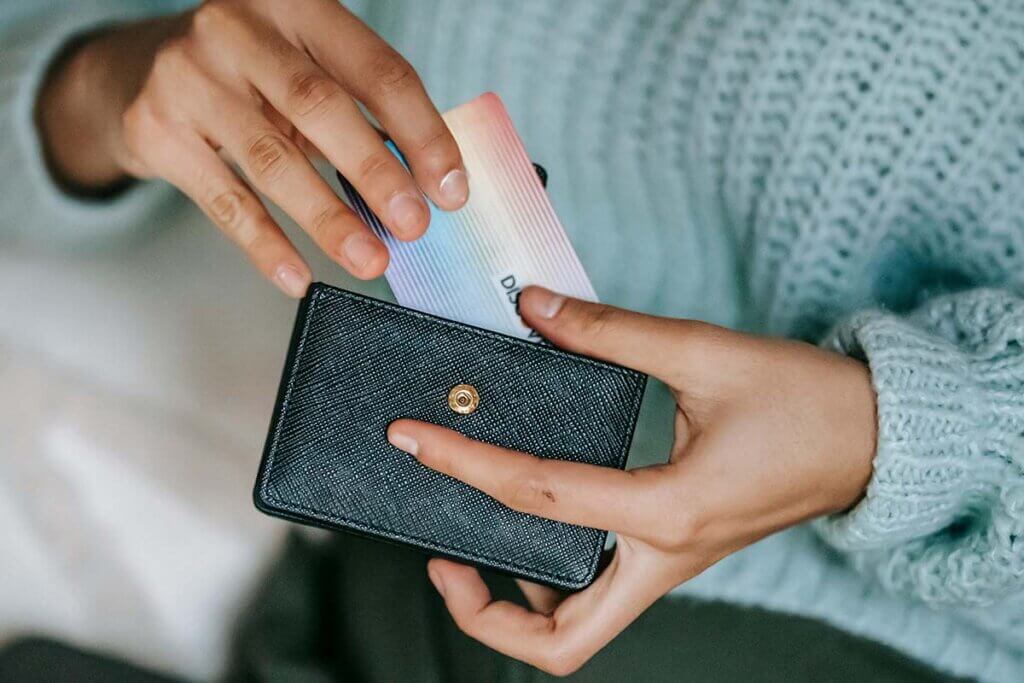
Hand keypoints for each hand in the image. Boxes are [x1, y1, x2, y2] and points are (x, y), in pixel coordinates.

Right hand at [37, 1, 468, 293]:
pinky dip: (265, 244)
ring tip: (369, 259)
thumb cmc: (247, 75)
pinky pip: (224, 200)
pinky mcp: (155, 129)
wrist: (135, 72)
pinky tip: (298, 276)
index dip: (421, 132)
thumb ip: (358, 111)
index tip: (451, 188)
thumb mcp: (303, 69)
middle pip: (321, 107)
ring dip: (328, 218)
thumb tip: (426, 187)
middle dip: (376, 173)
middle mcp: (238, 28)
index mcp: (297, 5)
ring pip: (272, 159)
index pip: (377, 70)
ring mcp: (189, 76)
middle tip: (414, 226)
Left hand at [386, 287, 876, 675]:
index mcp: (669, 509)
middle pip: (559, 639)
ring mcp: (672, 564)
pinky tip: (538, 523)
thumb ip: (610, 332)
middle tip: (440, 557)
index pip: (539, 495)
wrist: (876, 438)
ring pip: (581, 627)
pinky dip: (556, 577)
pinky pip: (604, 592)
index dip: (464, 463)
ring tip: (474, 548)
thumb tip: (532, 308)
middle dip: (485, 613)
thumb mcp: (706, 353)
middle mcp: (665, 555)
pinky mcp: (677, 551)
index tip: (414, 439)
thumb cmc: (807, 400)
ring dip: (519, 605)